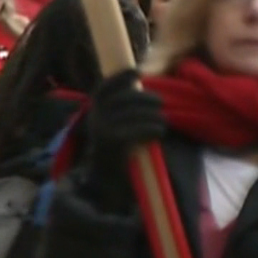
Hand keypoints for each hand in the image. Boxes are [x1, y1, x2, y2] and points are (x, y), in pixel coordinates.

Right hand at [84, 69, 164, 212]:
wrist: (104, 185)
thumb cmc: (115, 155)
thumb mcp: (113, 128)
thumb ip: (122, 112)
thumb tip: (140, 93)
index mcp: (93, 112)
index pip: (104, 88)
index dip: (120, 77)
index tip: (137, 71)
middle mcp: (94, 118)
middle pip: (123, 98)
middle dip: (144, 97)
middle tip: (160, 102)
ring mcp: (101, 130)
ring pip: (132, 113)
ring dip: (151, 114)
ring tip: (163, 120)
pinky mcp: (111, 142)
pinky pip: (135, 128)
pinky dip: (150, 127)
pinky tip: (159, 131)